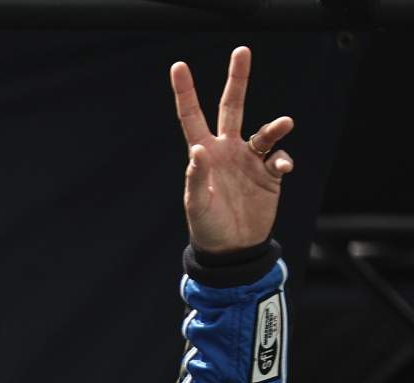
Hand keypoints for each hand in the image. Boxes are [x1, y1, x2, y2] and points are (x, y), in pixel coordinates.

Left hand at [170, 46, 294, 253]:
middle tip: (242, 51)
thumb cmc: (207, 227)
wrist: (232, 250)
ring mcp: (249, 160)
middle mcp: (227, 150)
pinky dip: (283, 158)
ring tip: (284, 124)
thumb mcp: (196, 205)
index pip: (192, 116)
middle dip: (237, 80)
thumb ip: (196, 177)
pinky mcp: (269, 175)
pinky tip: (283, 168)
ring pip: (264, 132)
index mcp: (204, 154)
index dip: (185, 92)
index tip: (179, 66)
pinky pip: (279, 158)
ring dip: (275, 127)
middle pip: (232, 107)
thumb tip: (198, 148)